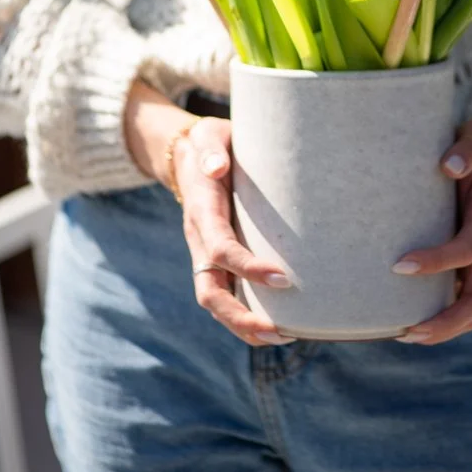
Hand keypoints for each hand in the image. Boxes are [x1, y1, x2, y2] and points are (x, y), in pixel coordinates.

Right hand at [123, 81, 293, 347]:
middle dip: (241, 318)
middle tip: (280, 331)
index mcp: (201, 212)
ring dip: (245, 325)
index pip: (220, 249)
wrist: (187, 154)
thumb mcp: (208, 135)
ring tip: (285, 336)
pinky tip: (280, 324)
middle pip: (210, 292)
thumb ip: (212, 149)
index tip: (283, 278)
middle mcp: (199, 240)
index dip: (248, 268)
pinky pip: (227, 293)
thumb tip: (217, 167)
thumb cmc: (208, 143)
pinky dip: (247, 315)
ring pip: (216, 301)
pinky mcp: (216, 259)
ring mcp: (205, 253)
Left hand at [393, 118, 471, 344]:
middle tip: (406, 331)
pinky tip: (406, 322)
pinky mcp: (469, 265)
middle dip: (445, 320)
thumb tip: (449, 165)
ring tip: (404, 335)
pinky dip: (441, 318)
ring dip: (444, 328)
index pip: (468, 249)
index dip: (438, 261)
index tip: (399, 265)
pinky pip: (460, 299)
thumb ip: (468, 146)